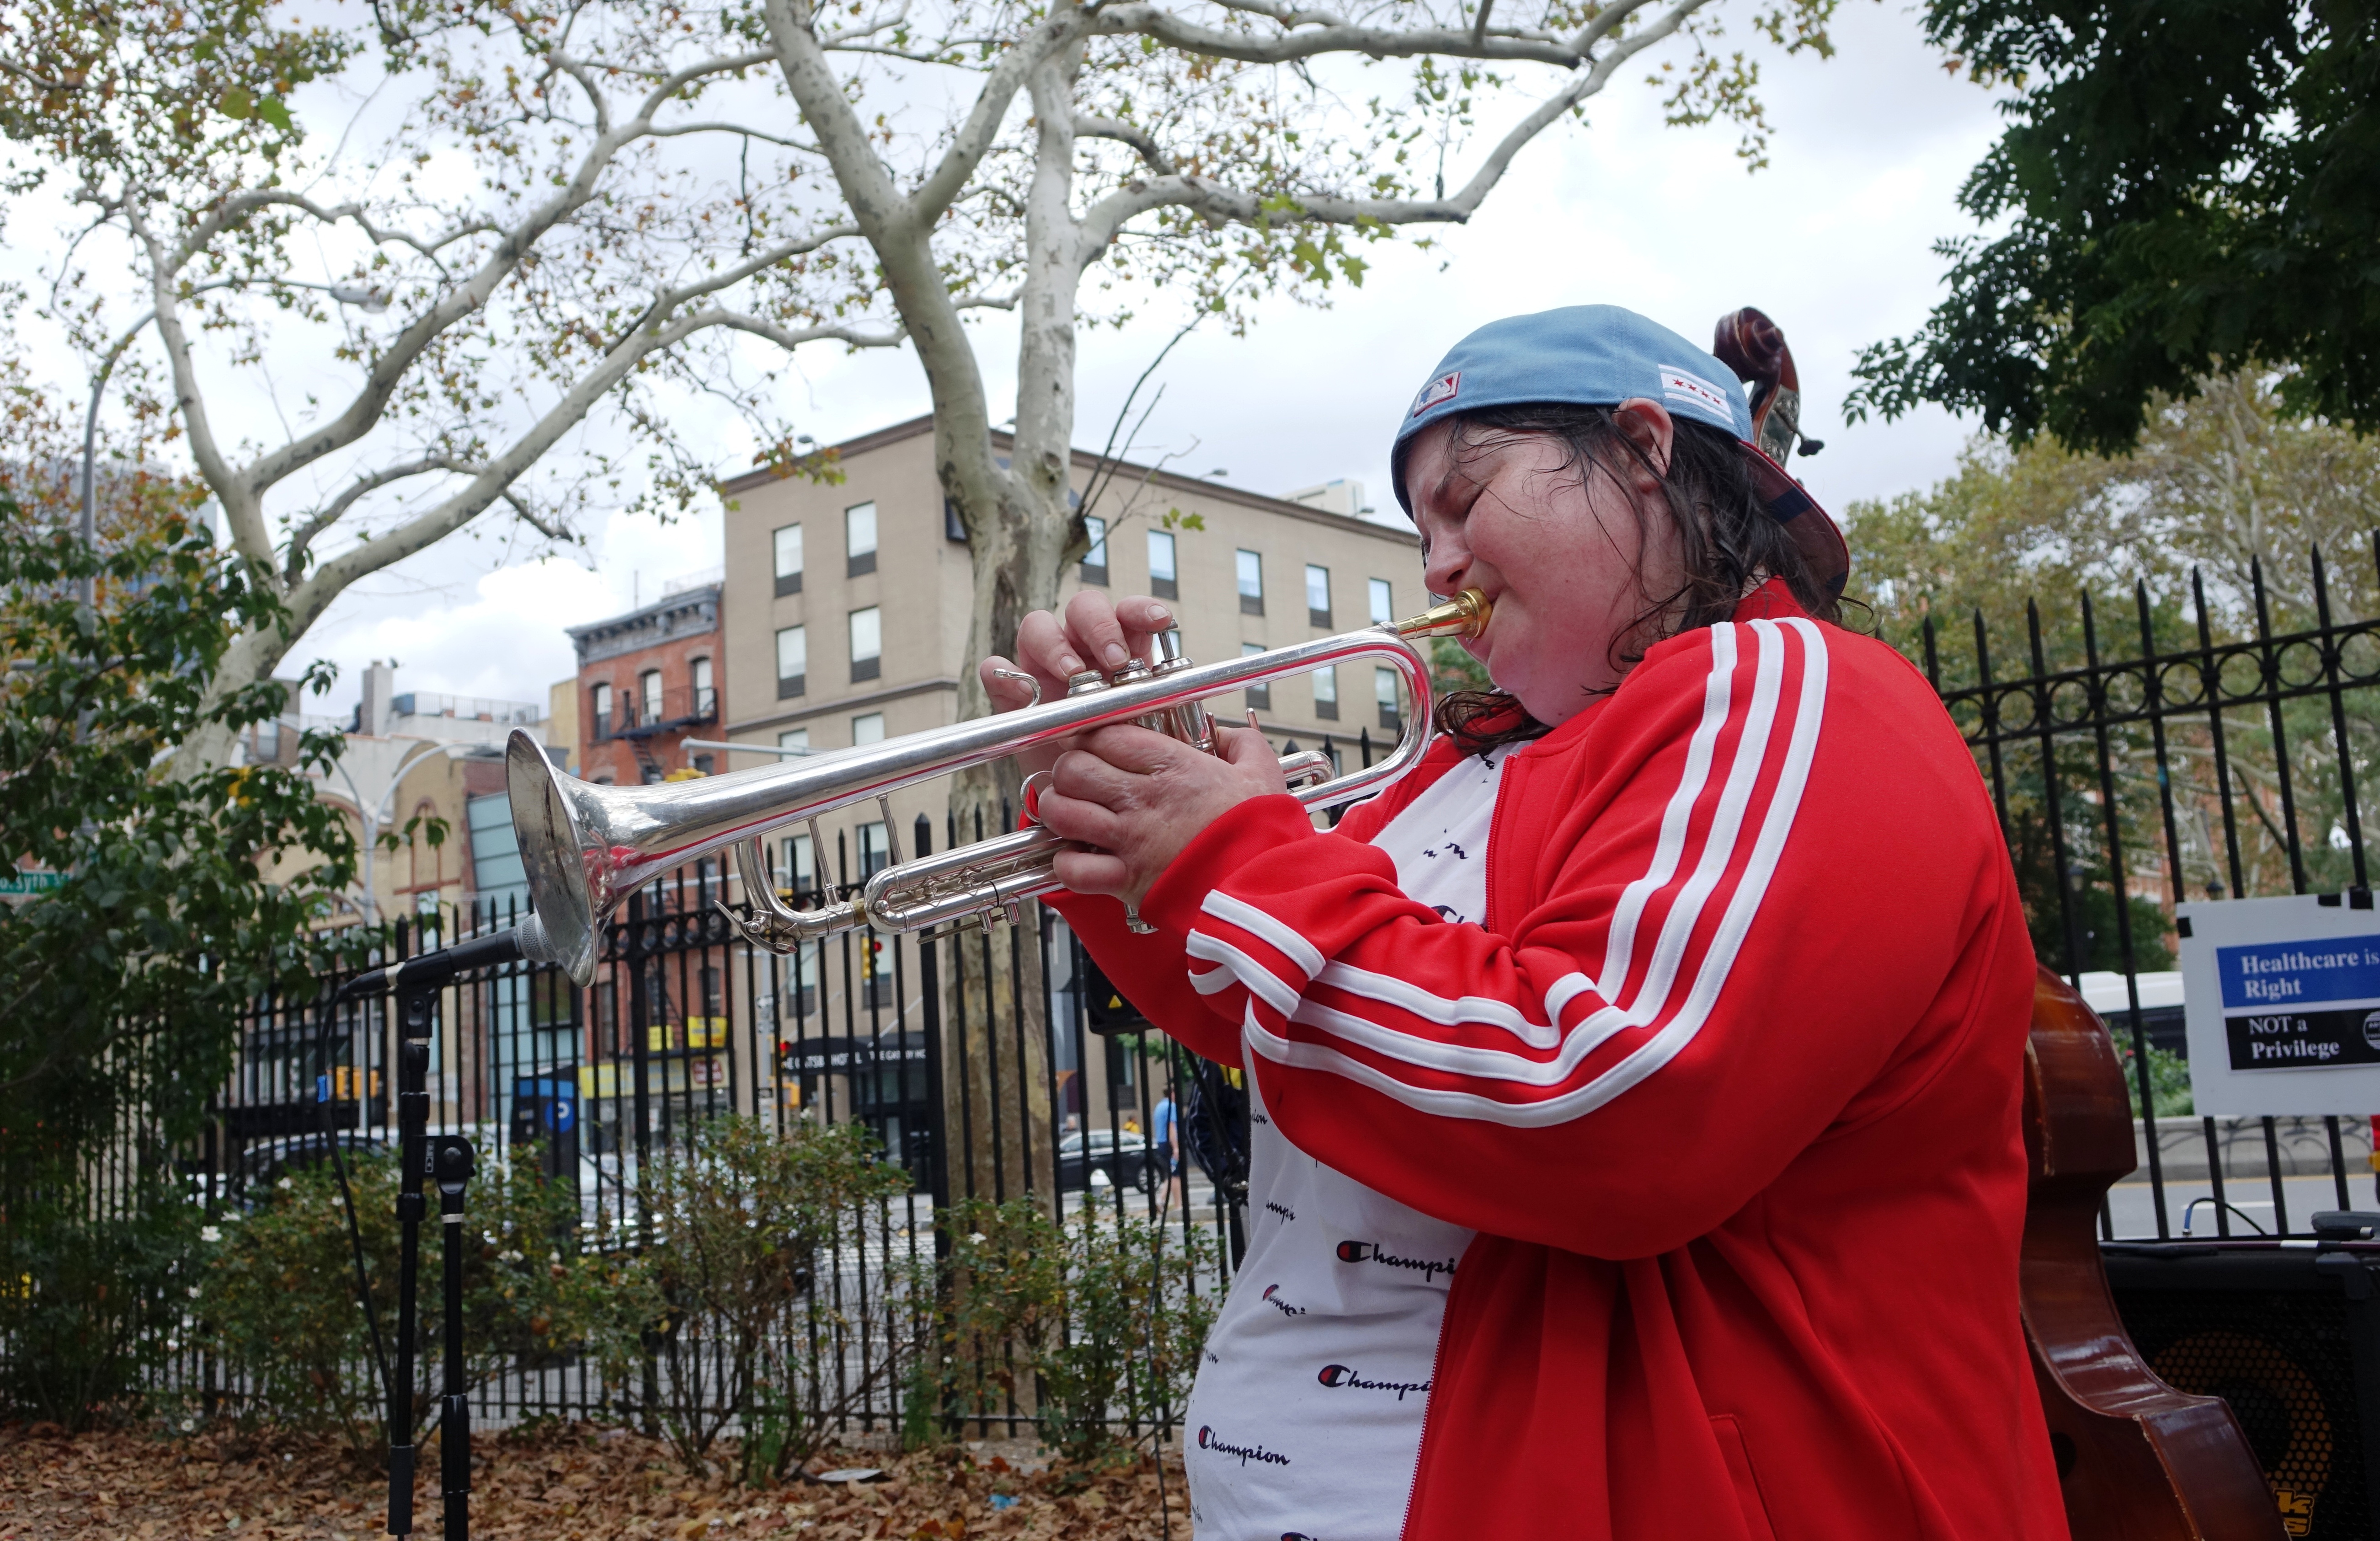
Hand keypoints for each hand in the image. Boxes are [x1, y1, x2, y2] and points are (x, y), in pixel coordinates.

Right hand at [978, 591, 1177, 778]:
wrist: (1086, 788)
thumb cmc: (1118, 748)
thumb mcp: (1144, 726)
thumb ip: (1155, 705)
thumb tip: (1167, 689)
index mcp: (1119, 647)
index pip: (1127, 612)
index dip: (1140, 609)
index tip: (1158, 622)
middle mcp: (1080, 646)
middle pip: (1083, 608)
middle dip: (1100, 626)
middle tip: (1114, 660)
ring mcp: (1043, 663)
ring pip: (1038, 626)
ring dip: (1055, 645)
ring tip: (1071, 674)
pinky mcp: (1011, 690)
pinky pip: (996, 669)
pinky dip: (1003, 673)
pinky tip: (1023, 691)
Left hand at [1036, 720, 1288, 911]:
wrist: (1263, 887)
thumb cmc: (1261, 833)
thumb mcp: (1261, 772)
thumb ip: (1240, 744)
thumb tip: (1224, 734)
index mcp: (1172, 767)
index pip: (1106, 735)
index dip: (1090, 736)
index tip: (1092, 743)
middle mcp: (1142, 799)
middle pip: (1073, 769)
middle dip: (1069, 770)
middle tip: (1078, 777)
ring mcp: (1129, 839)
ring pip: (1062, 812)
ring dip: (1058, 810)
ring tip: (1069, 812)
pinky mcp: (1125, 880)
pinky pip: (1071, 868)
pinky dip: (1066, 863)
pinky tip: (1078, 857)